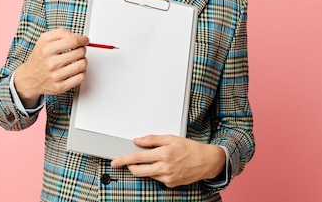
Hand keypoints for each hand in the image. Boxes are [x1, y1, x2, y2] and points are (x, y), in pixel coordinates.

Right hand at [14, 27, 88, 106]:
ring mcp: (56, 76)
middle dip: (82, 49)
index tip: (84, 40)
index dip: (82, 39)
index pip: (73, 41)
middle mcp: (51, 63)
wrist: (29, 78)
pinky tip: (76, 70)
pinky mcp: (60, 87)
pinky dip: (82, 72)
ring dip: (83, 60)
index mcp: (47, 50)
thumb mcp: (44, 40)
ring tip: (78, 60)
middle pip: (79, 52)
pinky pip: (81, 77)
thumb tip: (76, 35)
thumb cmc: (39, 58)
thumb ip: (60, 33)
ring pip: (82, 65)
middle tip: (79, 50)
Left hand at [110, 135, 225, 187]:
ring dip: (144, 168)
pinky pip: (157, 178)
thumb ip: (152, 140)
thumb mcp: (171, 138)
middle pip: (138, 171)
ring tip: (154, 159)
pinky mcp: (170, 184)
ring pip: (147, 174)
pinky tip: (164, 165)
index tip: (115, 161)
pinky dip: (156, 172)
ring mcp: (167, 178)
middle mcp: (165, 167)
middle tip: (128, 162)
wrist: (206, 161)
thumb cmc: (190, 148)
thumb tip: (137, 140)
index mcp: (164, 154)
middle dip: (130, 167)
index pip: (137, 158)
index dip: (124, 160)